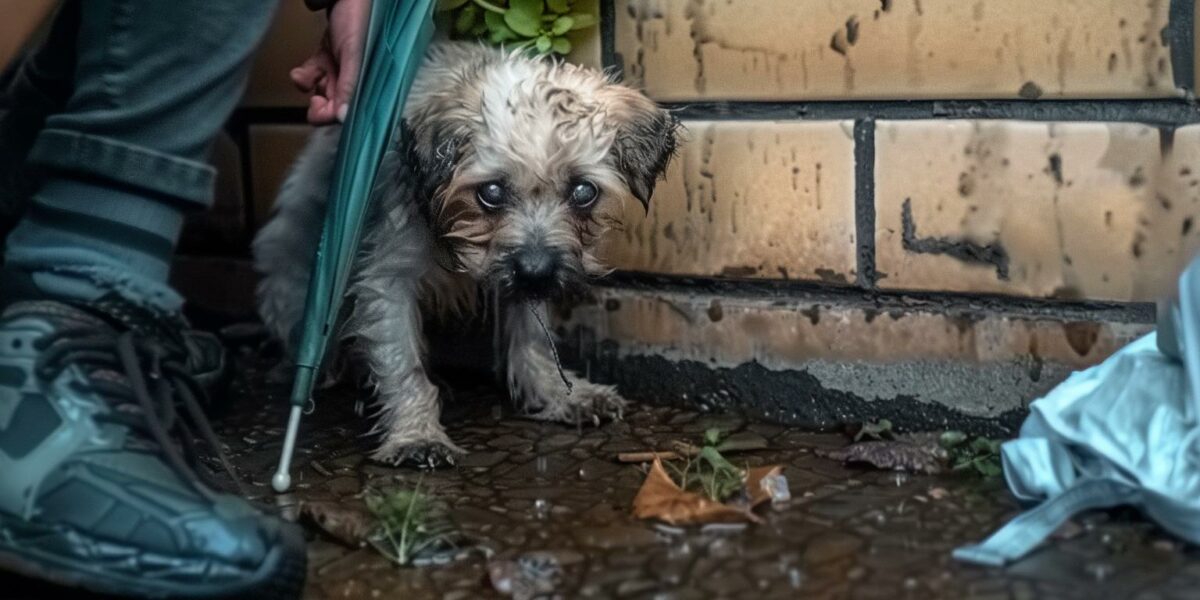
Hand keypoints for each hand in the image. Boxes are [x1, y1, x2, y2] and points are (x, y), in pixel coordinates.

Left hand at [290, 0, 370, 124]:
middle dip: (319, 103)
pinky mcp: (328, 58)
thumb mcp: (353, 55)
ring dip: (308, 86)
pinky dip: (305, 75)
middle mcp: (354, 79)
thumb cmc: (359, 19)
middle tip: (312, 98)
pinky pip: (314, 74)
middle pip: (334, 105)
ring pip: (320, 90)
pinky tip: (300, 71)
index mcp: (366, 81)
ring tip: (302, 77)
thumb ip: (348, 85)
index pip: (348, 111)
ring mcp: (340, 69)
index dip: (332, 114)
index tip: (318, 107)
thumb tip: (342, 117)